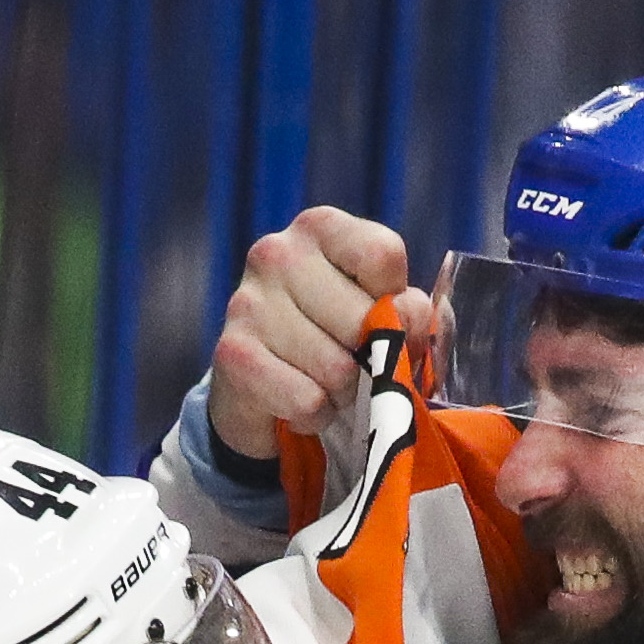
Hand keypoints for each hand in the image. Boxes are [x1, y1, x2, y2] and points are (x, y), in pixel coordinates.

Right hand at [206, 205, 431, 459]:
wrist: (258, 390)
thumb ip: (408, 311)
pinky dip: (315, 415)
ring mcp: (249, 302)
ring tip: (324, 384)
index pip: (383, 254)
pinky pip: (306, 401)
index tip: (385, 321)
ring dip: (343, 393)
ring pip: (336, 369)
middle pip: (362, 318)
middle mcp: (278, 253)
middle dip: (371, 359)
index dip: (399, 304)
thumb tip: (411, 317)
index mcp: (321, 228)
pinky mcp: (232, 354)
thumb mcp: (379, 313)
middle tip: (354, 364)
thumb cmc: (332, 340)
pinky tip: (299, 400)